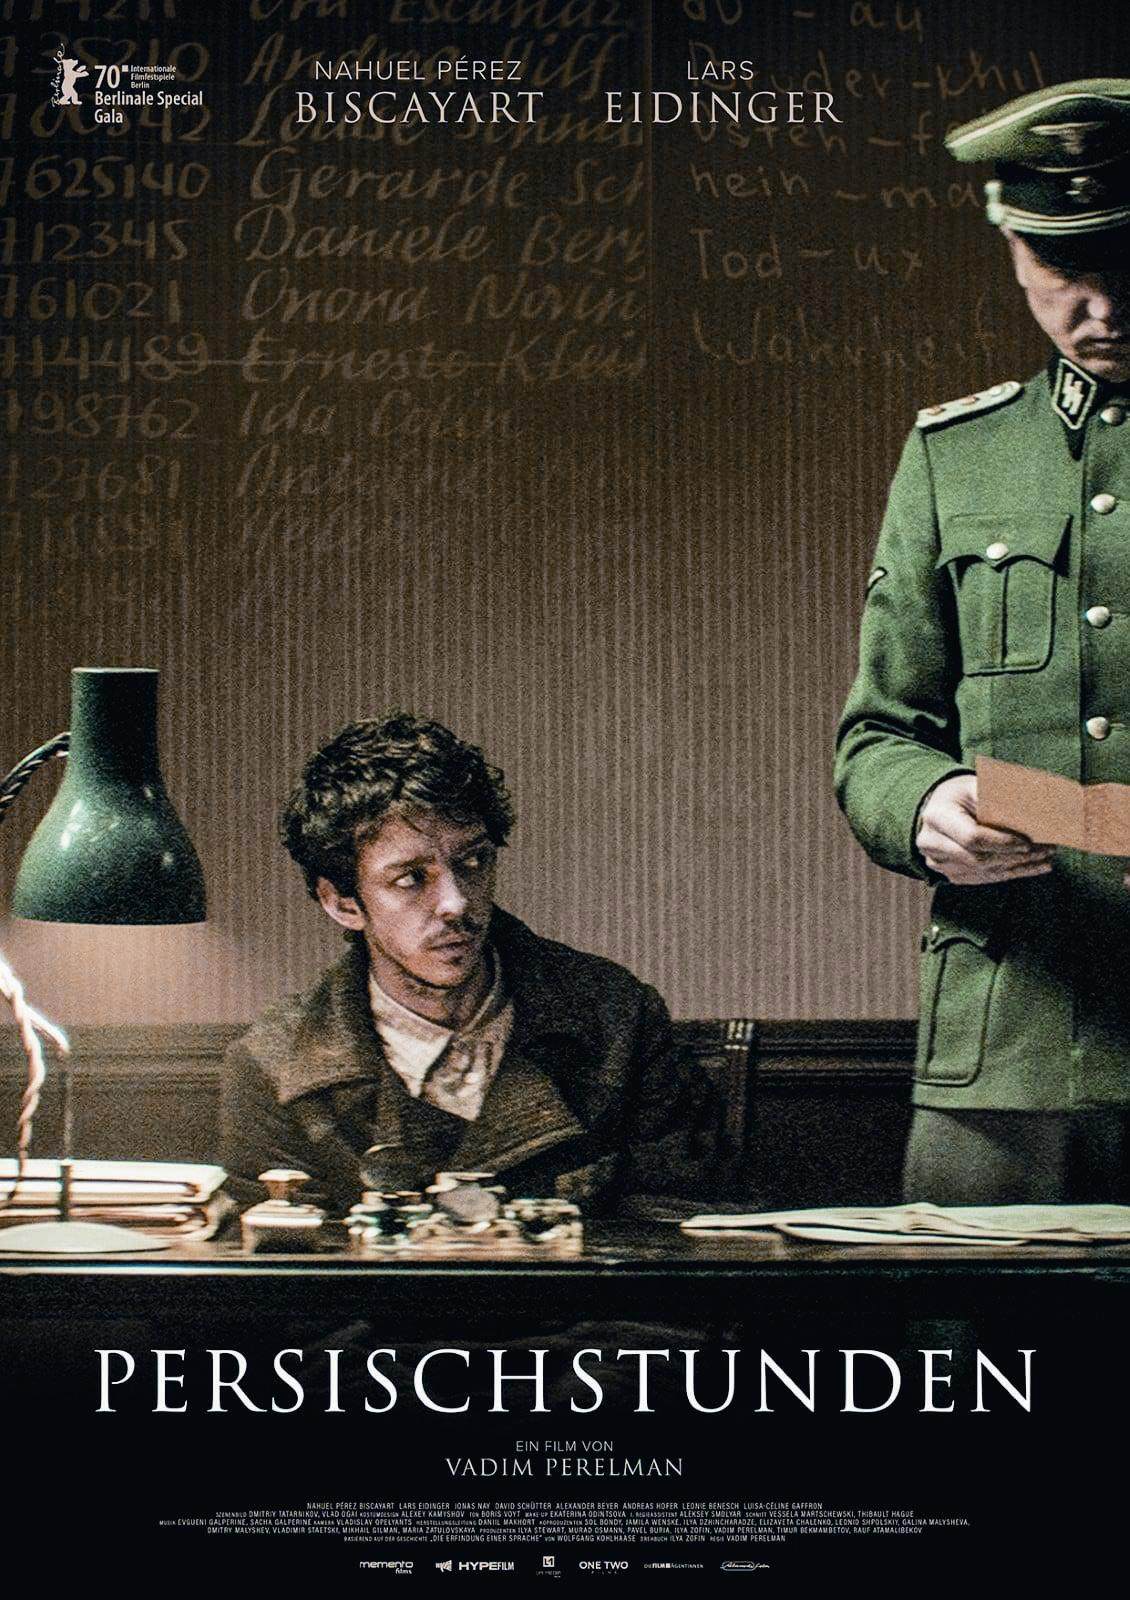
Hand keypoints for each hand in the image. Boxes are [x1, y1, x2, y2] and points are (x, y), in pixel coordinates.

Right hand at [916, 774, 1053, 884]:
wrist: (937, 808)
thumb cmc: (960, 794)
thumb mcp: (975, 786)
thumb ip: (997, 797)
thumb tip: (1034, 811)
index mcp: (937, 817)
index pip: (971, 837)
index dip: (1001, 842)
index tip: (1027, 842)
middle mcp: (932, 843)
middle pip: (978, 858)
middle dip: (1015, 856)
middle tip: (1046, 850)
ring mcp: (938, 862)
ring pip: (984, 872)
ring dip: (1018, 867)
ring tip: (1046, 858)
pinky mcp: (950, 873)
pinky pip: (984, 878)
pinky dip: (1011, 873)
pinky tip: (1034, 867)